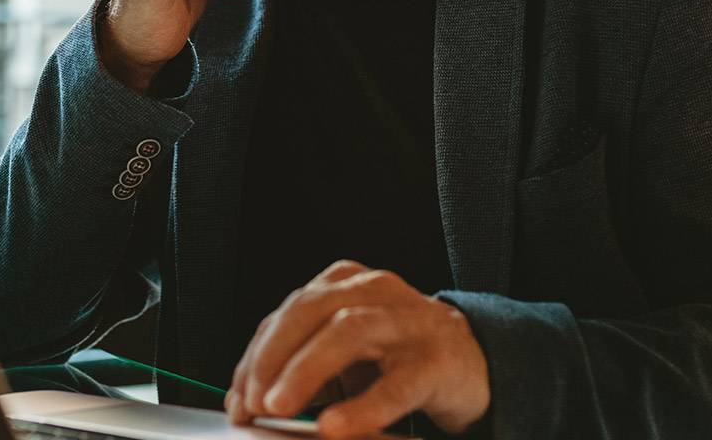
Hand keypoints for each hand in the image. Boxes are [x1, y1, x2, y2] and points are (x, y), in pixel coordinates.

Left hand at [226, 260, 490, 437]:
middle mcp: (374, 292)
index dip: (256, 355)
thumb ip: (302, 365)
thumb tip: (250, 398)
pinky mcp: (435, 362)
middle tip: (253, 401)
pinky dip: (361, 407)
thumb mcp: (346, 353)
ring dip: (306, 370)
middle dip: (272, 357)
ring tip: (279, 405)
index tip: (237, 396)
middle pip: (311, 311)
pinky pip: (395, 385)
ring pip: (348, 332)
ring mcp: (407, 323)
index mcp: (346, 284)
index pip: (288, 313)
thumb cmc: (399, 354)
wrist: (474, 360)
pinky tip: (335, 425)